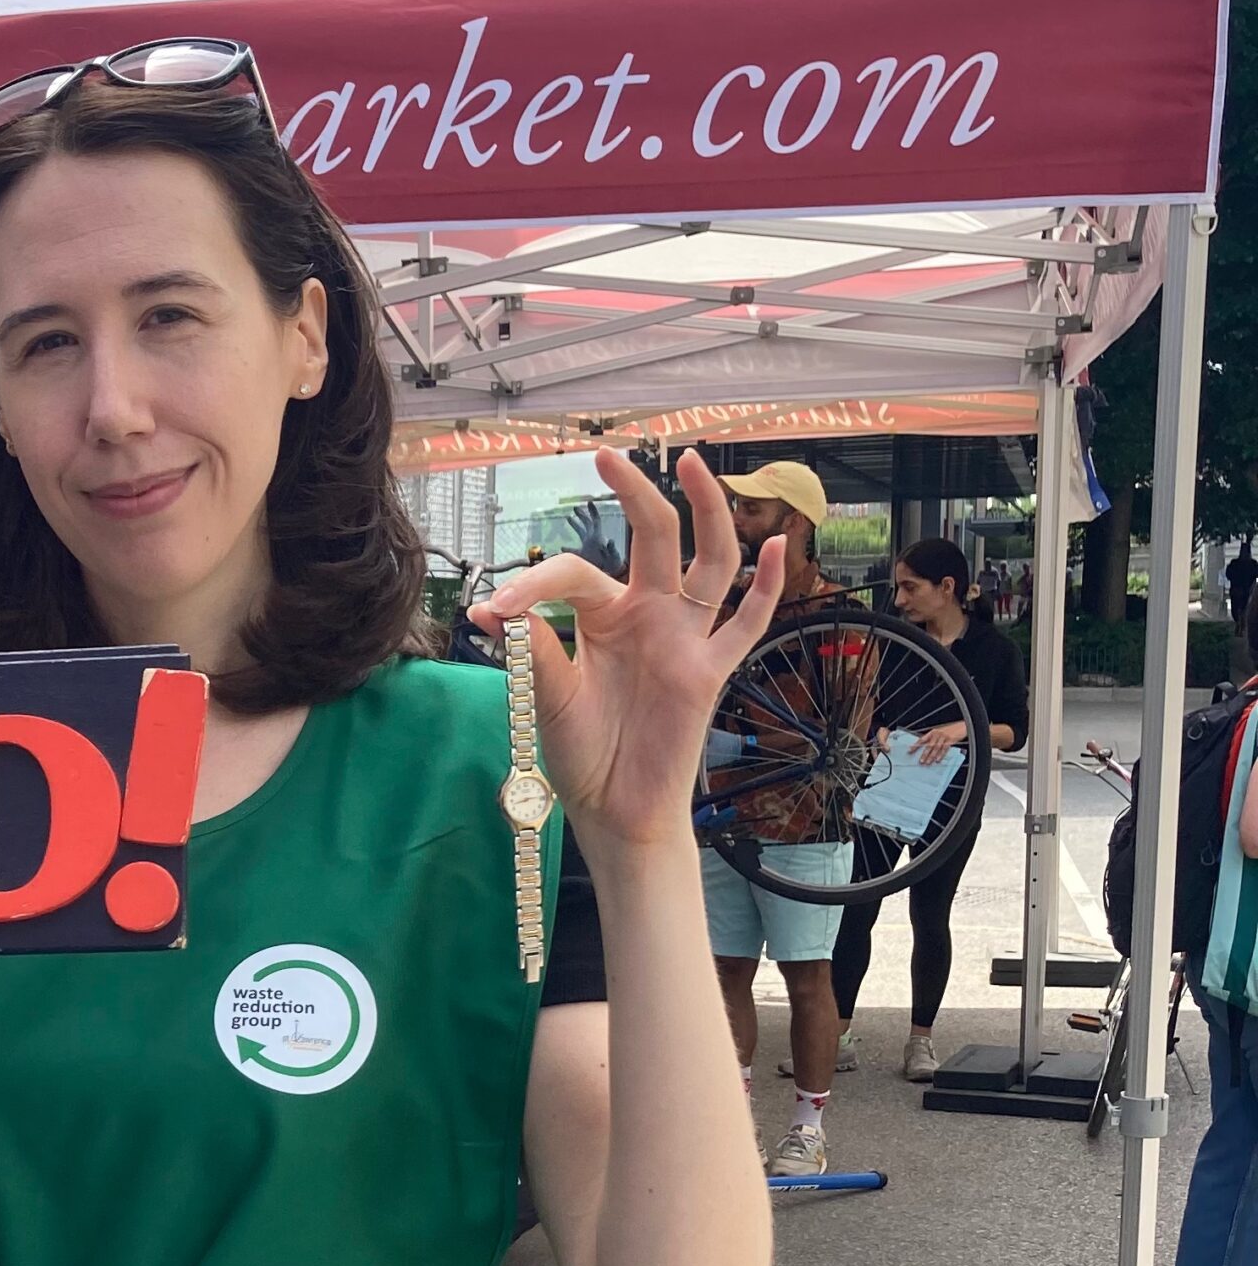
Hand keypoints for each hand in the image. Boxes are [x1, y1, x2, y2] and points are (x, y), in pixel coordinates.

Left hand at [471, 449, 787, 847]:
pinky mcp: (709, 671)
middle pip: (652, 538)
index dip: (533, 585)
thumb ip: (530, 650)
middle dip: (633, 494)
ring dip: (706, 513)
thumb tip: (487, 608)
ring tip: (694, 464)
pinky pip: (748, 623)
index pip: (574, 573)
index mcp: (601, 615)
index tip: (494, 611)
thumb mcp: (545, 696)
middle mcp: (646, 615)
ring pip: (708, 562)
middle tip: (606, 455)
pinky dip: (768, 585)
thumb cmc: (578, 753)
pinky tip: (779, 544)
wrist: (612, 810)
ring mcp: (683, 639)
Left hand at [913, 722, 968, 764]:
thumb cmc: (952, 730)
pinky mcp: (950, 739)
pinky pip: (944, 748)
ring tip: (927, 762)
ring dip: (931, 756)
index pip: (922, 739)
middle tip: (920, 761)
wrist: (963, 726)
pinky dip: (941, 755)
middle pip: (928, 745)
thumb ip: (935, 739)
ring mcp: (943, 737)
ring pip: (935, 748)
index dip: (915, 745)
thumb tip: (928, 748)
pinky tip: (938, 760)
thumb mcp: (941, 732)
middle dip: (924, 754)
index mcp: (933, 732)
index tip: (910, 750)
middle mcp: (937, 734)